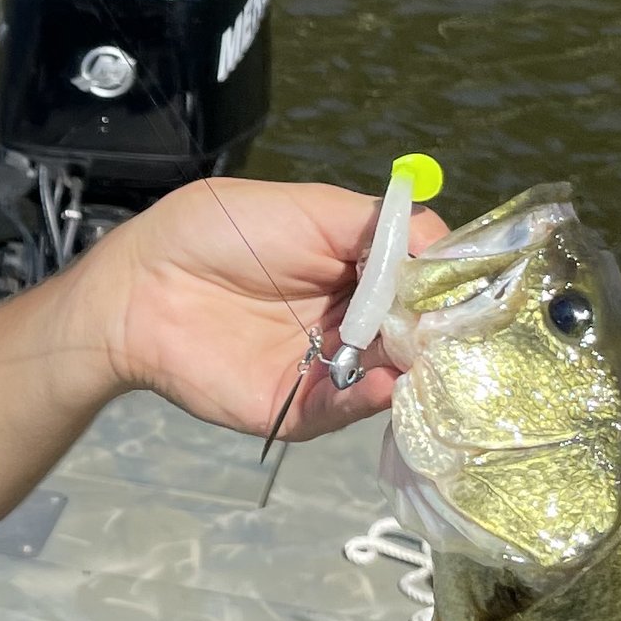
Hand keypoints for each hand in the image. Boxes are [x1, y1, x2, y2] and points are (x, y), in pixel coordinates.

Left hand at [81, 176, 446, 445]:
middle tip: (460, 330)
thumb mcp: (311, 209)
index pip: (425, 284)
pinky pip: (341, 412)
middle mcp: (352, 322)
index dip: (450, 287)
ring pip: (389, 378)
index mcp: (360, 270)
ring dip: (413, 371)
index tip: (478, 288)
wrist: (142, 285)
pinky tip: (382, 383)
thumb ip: (381, 228)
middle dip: (439, 334)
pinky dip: (366, 401)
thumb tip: (449, 248)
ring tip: (428, 357)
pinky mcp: (296, 408)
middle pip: (417, 335)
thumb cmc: (219, 233)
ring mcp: (326, 368)